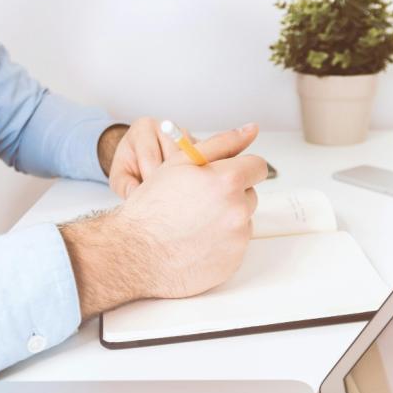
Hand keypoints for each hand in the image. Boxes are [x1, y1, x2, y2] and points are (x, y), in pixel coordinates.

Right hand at [61, 123, 265, 319]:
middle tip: (198, 202)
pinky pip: (236, 246)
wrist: (135, 253)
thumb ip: (221, 143)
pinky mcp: (234, 262)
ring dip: (226, 219)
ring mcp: (237, 239)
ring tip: (194, 224)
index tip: (225, 176)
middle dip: (230, 195)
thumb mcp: (181, 163)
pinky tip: (196, 243)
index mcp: (228, 180)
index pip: (257, 166)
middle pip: (250, 195)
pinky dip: (221, 243)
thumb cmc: (152, 207)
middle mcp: (238, 210)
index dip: (240, 169)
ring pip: (243, 221)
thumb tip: (251, 129)